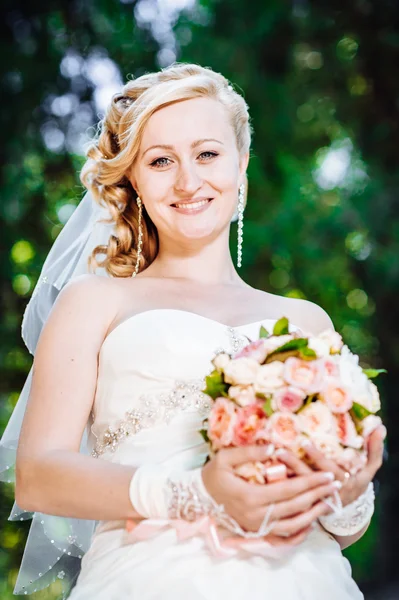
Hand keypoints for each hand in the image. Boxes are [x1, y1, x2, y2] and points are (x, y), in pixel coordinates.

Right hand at [201, 444, 338, 544]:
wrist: (198, 498)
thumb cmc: (212, 475)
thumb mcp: (225, 458)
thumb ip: (250, 452)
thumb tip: (275, 446)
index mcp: (250, 496)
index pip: (289, 489)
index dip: (310, 482)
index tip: (328, 474)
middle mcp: (256, 515)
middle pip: (295, 507)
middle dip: (318, 495)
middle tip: (336, 485)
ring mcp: (256, 527)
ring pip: (292, 526)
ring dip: (313, 514)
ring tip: (328, 502)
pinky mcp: (255, 532)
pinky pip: (281, 538)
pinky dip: (298, 534)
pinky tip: (310, 524)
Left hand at [280, 425, 385, 506]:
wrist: (349, 505)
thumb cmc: (358, 478)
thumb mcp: (369, 466)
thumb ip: (374, 447)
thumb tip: (380, 426)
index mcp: (345, 482)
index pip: (328, 469)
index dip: (317, 457)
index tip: (304, 442)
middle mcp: (329, 493)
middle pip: (309, 480)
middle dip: (294, 465)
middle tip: (279, 450)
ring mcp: (316, 502)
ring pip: (297, 490)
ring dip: (283, 476)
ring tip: (271, 460)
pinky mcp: (305, 508)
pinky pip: (290, 498)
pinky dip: (280, 487)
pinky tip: (266, 475)